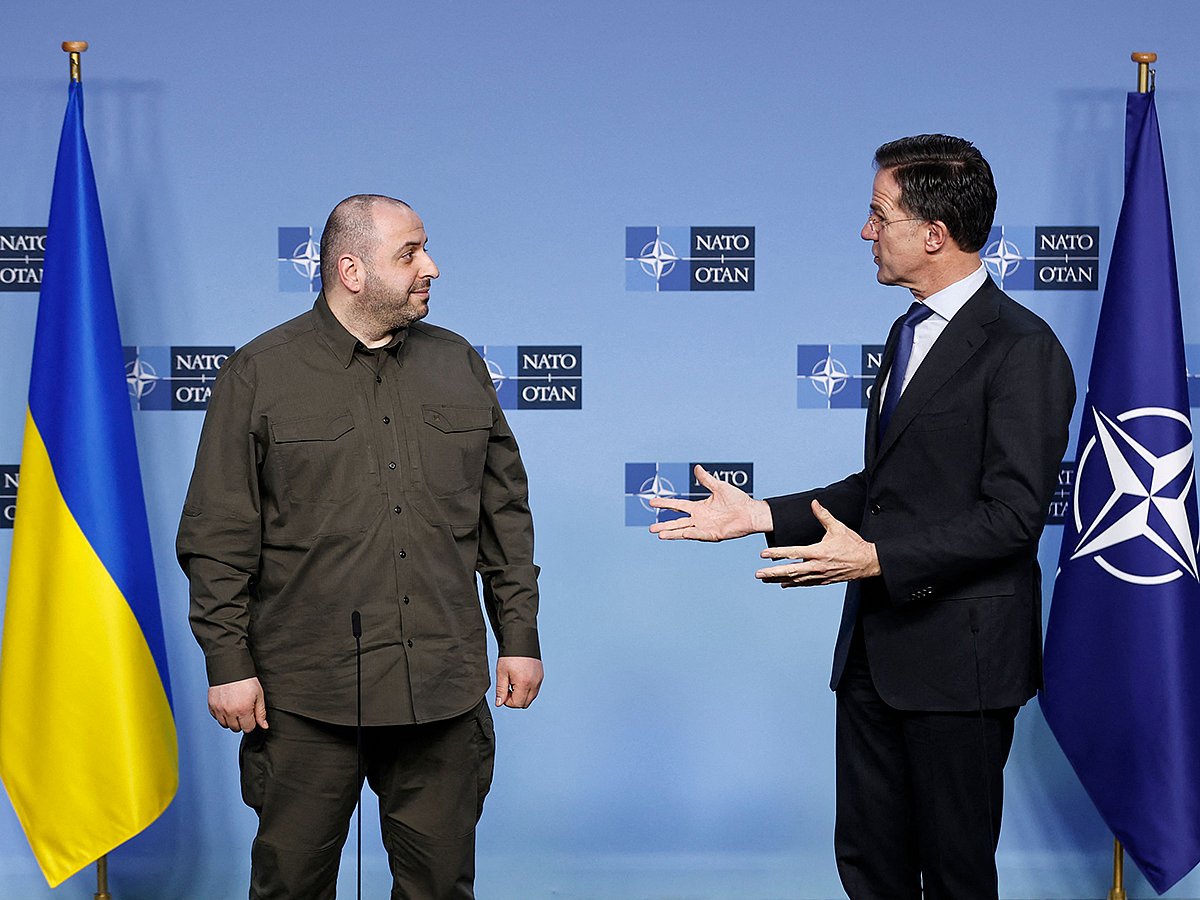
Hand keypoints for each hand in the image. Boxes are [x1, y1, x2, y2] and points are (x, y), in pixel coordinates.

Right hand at [208, 676, 267, 732]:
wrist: (230, 667)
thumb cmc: (246, 680)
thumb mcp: (259, 695)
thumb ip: (261, 712)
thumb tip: (264, 726)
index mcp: (243, 710)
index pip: (248, 728)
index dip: (251, 723)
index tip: (251, 716)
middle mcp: (230, 712)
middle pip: (235, 728)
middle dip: (241, 722)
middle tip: (244, 711)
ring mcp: (219, 709)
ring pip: (224, 725)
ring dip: (230, 720)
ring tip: (235, 708)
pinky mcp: (211, 706)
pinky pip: (216, 717)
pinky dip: (221, 715)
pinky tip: (227, 705)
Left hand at [496, 656, 543, 708]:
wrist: (521, 641)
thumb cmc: (511, 655)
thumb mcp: (501, 673)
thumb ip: (501, 690)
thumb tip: (500, 703)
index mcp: (524, 683)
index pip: (517, 704)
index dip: (508, 701)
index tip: (504, 693)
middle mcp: (534, 683)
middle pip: (525, 703)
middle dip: (515, 700)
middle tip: (508, 688)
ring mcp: (539, 679)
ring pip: (531, 697)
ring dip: (522, 695)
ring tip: (514, 683)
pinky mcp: (541, 676)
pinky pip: (535, 689)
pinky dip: (528, 689)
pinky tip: (521, 680)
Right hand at [649, 465, 773, 541]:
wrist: (751, 512)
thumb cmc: (737, 500)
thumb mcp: (719, 487)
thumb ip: (706, 479)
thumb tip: (697, 467)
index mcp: (699, 508)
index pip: (678, 506)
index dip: (665, 504)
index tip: (652, 503)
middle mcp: (700, 519)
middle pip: (677, 522)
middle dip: (664, 526)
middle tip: (651, 528)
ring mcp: (705, 528)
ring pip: (685, 531)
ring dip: (673, 533)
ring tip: (660, 535)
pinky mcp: (714, 534)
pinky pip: (700, 534)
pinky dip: (692, 534)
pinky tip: (683, 533)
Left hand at [756, 500, 879, 586]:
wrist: (868, 562)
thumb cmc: (853, 544)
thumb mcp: (838, 527)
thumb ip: (823, 515)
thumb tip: (814, 503)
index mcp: (818, 552)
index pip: (793, 553)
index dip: (777, 553)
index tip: (763, 554)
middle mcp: (817, 566)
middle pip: (790, 570)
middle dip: (772, 572)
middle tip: (758, 574)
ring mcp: (819, 575)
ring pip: (795, 579)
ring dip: (779, 579)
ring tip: (765, 579)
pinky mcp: (823, 580)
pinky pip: (805, 583)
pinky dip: (793, 583)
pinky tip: (783, 584)